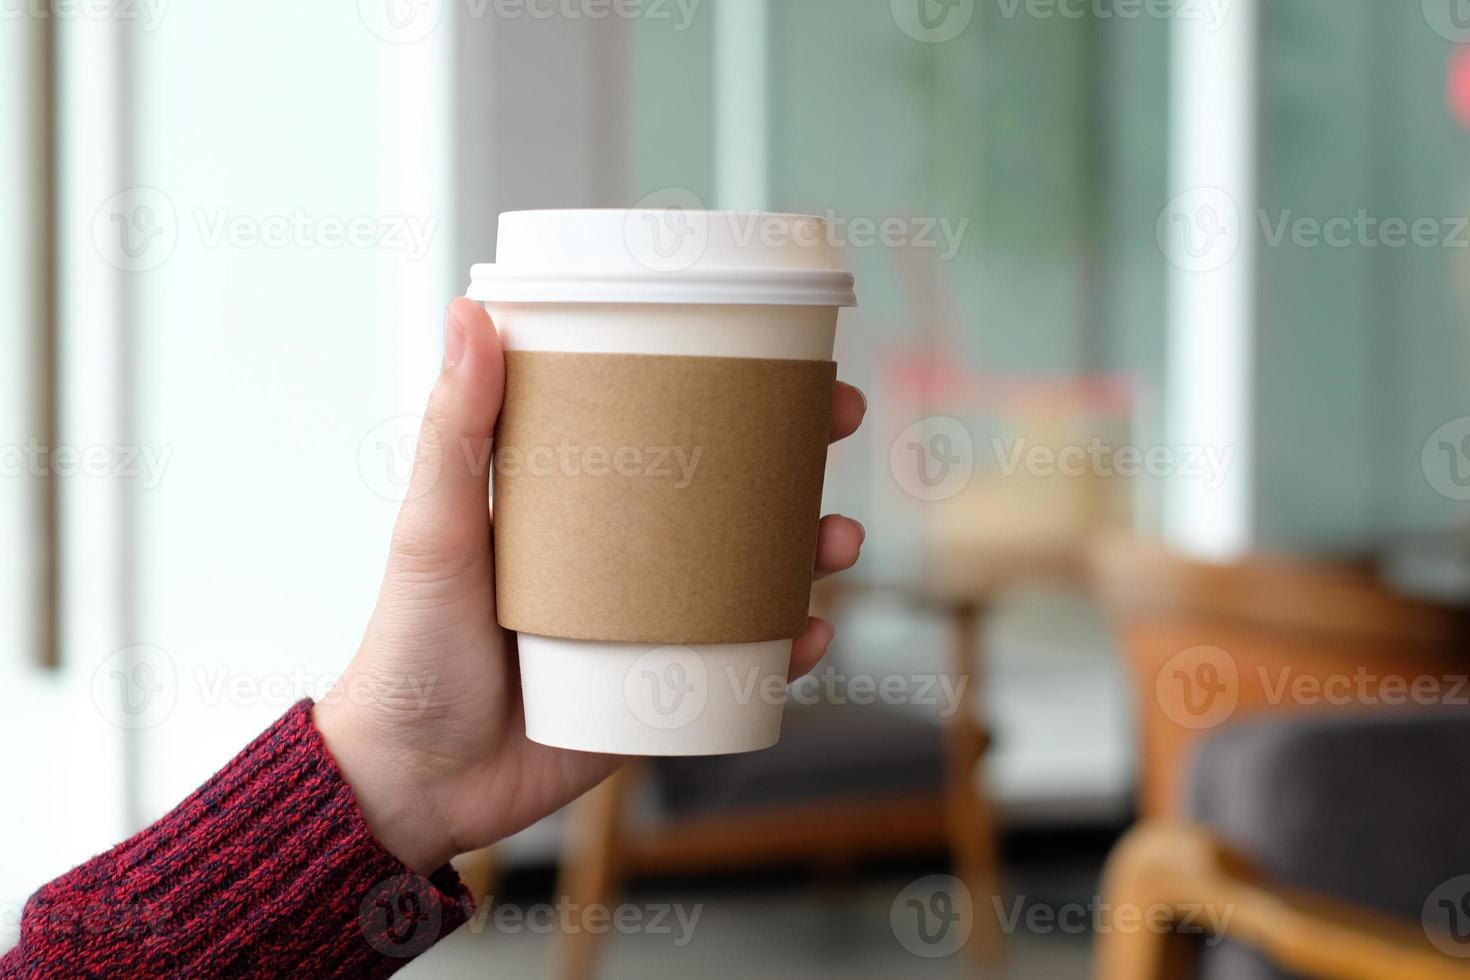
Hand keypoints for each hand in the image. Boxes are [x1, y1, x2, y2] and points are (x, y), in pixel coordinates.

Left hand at [315, 299, 865, 873]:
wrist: (414, 783)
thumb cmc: (408, 650)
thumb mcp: (432, 530)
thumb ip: (454, 431)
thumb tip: (470, 312)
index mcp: (570, 506)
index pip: (658, 427)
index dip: (721, 389)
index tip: (774, 352)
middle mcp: (618, 559)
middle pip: (722, 493)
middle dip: (792, 457)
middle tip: (838, 422)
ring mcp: (646, 625)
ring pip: (749, 574)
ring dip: (808, 550)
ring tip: (840, 539)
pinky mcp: (660, 694)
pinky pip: (740, 664)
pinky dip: (784, 649)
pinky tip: (813, 632)